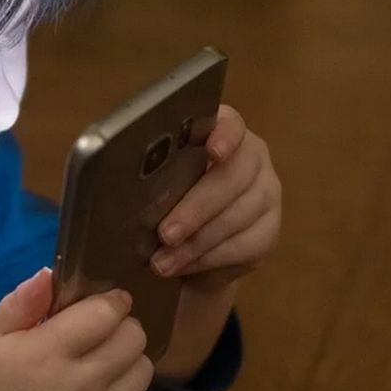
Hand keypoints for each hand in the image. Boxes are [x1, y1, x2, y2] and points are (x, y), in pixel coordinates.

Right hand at [0, 268, 152, 390]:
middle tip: (103, 331)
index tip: (106, 299)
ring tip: (103, 360)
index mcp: (47, 353)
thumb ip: (21, 302)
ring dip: (128, 359)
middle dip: (123, 327)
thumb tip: (50, 274)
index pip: (105, 314)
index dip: (112, 300)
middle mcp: (79, 385)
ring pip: (143, 371)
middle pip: (133, 339)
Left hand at [151, 104, 281, 291]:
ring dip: (197, 242)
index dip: (224, 136)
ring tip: (163, 261)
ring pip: (238, 215)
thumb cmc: (159, 203)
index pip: (230, 124)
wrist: (184, 247)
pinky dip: (210, 258)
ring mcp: (266, 193)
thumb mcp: (149, 185)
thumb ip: (145, 177)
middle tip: (166, 233)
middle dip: (196, 208)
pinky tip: (184, 266)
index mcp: (219, 134)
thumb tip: (121, 188)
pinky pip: (246, 245)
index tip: (212, 152)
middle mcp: (251, 158)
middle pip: (232, 177)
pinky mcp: (269, 230)